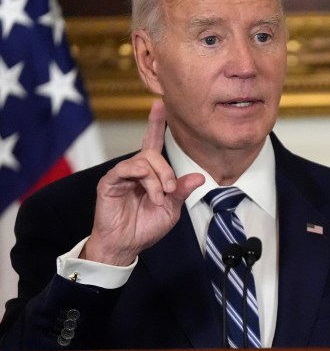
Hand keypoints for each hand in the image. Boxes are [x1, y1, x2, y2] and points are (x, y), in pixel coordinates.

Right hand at [82, 99, 204, 265]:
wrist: (126, 245)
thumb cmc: (146, 227)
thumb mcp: (171, 209)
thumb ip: (182, 191)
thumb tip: (199, 176)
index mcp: (150, 174)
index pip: (153, 143)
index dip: (156, 124)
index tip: (159, 104)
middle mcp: (135, 170)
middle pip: (153, 153)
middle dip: (167, 170)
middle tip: (171, 189)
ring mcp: (122, 175)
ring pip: (143, 160)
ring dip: (157, 178)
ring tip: (160, 196)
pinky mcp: (109, 182)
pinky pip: (126, 169)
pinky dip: (144, 179)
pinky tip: (150, 192)